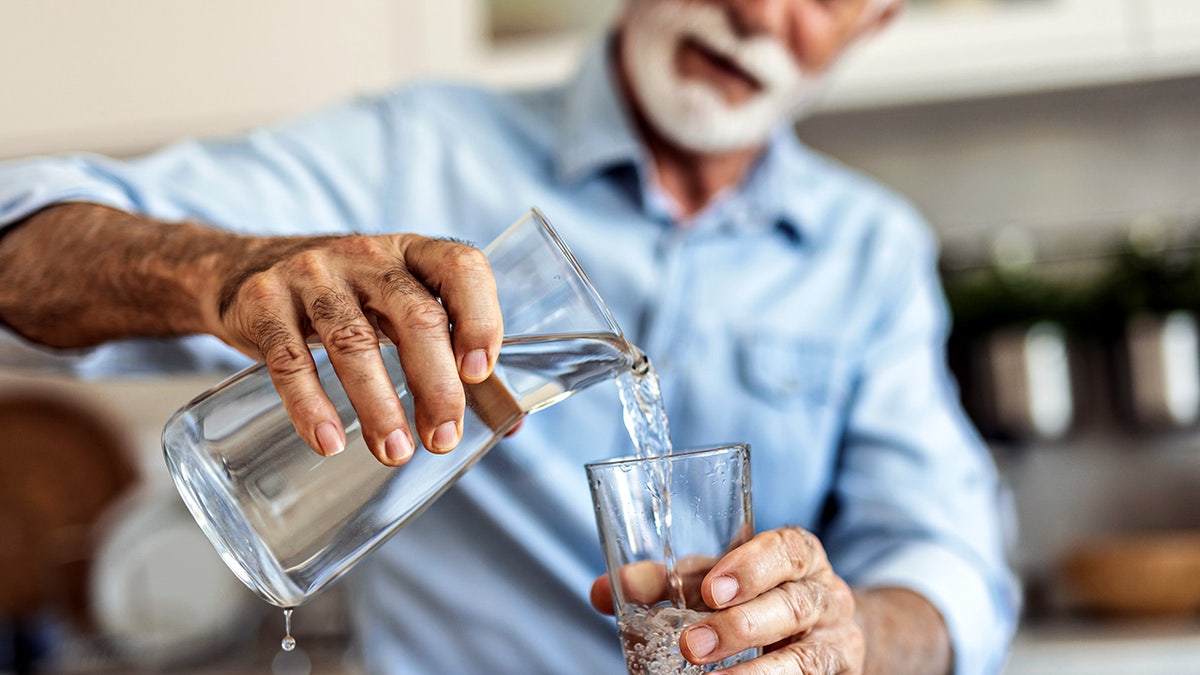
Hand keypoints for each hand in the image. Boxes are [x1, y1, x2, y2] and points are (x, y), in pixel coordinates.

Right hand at [215, 233, 501, 465]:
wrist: (241, 272)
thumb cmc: (347, 300)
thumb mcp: (396, 306)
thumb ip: (449, 354)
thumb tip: (508, 424)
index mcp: (413, 252)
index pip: (461, 267)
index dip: (480, 317)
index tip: (480, 374)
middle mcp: (366, 255)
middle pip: (414, 315)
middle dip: (436, 384)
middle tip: (443, 439)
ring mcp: (311, 274)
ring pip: (352, 341)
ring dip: (378, 405)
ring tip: (395, 452)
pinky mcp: (263, 302)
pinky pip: (290, 359)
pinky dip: (310, 406)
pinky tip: (328, 443)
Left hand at [591, 526, 863, 673]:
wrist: (821, 635)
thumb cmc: (755, 597)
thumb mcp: (715, 580)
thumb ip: (665, 582)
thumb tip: (601, 591)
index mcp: (798, 556)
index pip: (787, 549)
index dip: (751, 566)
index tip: (709, 589)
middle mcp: (826, 595)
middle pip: (792, 605)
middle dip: (739, 626)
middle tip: (690, 645)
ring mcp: (836, 642)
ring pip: (804, 658)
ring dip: (756, 674)